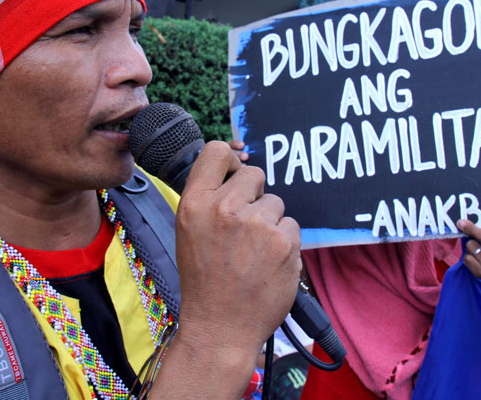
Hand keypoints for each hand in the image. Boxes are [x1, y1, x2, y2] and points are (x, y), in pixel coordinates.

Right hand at [174, 141, 300, 363]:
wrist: (220, 328)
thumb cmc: (204, 281)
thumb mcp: (189, 232)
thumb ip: (210, 198)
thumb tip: (239, 170)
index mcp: (195, 204)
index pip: (216, 152)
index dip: (230, 161)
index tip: (235, 175)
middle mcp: (225, 209)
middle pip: (254, 174)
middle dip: (255, 196)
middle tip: (244, 228)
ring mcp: (257, 225)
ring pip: (276, 203)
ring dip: (270, 223)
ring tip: (253, 253)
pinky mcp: (284, 243)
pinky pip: (291, 226)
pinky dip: (284, 244)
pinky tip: (267, 264)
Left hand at [458, 219, 480, 278]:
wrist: (479, 266)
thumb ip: (475, 229)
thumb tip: (462, 223)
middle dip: (471, 229)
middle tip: (461, 222)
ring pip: (472, 246)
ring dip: (468, 245)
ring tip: (473, 249)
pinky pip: (467, 259)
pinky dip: (466, 256)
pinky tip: (472, 258)